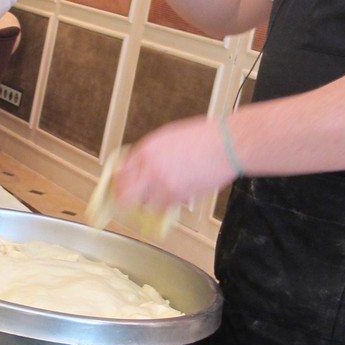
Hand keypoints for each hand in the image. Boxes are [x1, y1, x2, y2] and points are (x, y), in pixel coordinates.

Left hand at [114, 116, 235, 209]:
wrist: (226, 145)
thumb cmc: (204, 138)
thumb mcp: (169, 138)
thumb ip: (151, 154)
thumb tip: (140, 166)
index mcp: (146, 149)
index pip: (120, 172)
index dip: (118, 183)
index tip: (120, 188)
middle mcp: (150, 166)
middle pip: (124, 195)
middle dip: (125, 200)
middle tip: (129, 202)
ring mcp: (162, 183)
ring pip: (146, 204)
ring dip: (153, 201)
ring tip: (165, 191)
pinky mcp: (177, 195)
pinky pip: (165, 207)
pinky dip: (170, 203)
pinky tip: (180, 190)